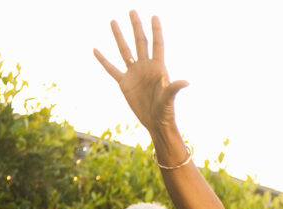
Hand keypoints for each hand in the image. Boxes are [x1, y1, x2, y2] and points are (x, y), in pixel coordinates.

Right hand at [94, 11, 188, 137]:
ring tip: (113, 21)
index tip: (154, 16)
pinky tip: (96, 50)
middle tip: (132, 11)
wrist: (155, 122)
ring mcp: (134, 74)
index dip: (156, 30)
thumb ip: (174, 88)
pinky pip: (111, 69)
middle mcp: (145, 67)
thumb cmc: (166, 111)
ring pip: (125, 51)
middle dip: (136, 26)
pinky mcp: (124, 83)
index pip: (157, 44)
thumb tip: (186, 82)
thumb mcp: (169, 99)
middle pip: (140, 42)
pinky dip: (103, 60)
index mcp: (158, 68)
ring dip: (119, 36)